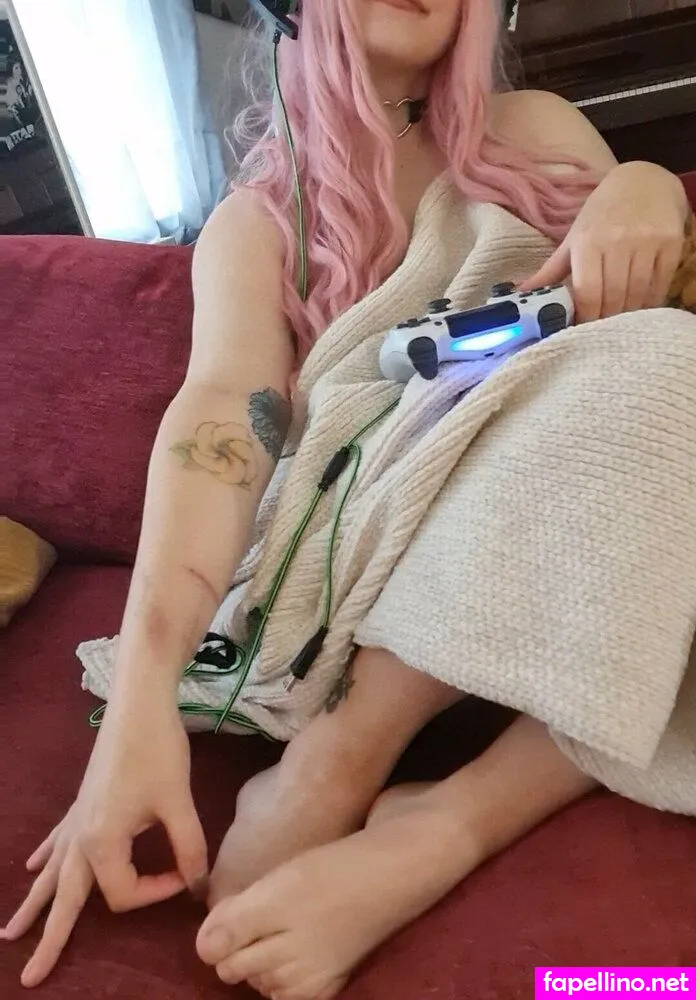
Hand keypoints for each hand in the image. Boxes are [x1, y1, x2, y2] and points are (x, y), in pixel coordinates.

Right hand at [1, 696, 206, 987]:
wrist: (140, 704)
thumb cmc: (159, 750)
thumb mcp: (179, 802)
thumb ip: (189, 849)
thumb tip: (197, 887)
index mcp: (102, 841)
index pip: (125, 894)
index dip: (157, 891)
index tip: (184, 870)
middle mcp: (81, 836)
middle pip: (64, 898)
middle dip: (49, 938)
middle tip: (30, 980)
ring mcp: (77, 818)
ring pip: (53, 871)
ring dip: (36, 902)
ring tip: (10, 935)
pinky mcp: (83, 801)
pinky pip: (58, 839)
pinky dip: (45, 856)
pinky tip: (32, 866)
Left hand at [521, 161, 688, 322]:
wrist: (644, 181)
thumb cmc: (602, 214)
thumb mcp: (573, 238)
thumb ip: (550, 271)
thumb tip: (521, 294)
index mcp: (588, 242)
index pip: (588, 293)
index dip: (586, 318)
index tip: (582, 331)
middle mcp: (617, 241)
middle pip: (613, 298)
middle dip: (606, 320)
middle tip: (601, 333)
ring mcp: (646, 242)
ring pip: (637, 295)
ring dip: (629, 315)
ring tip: (620, 324)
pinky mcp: (671, 244)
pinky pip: (660, 285)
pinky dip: (651, 302)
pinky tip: (641, 308)